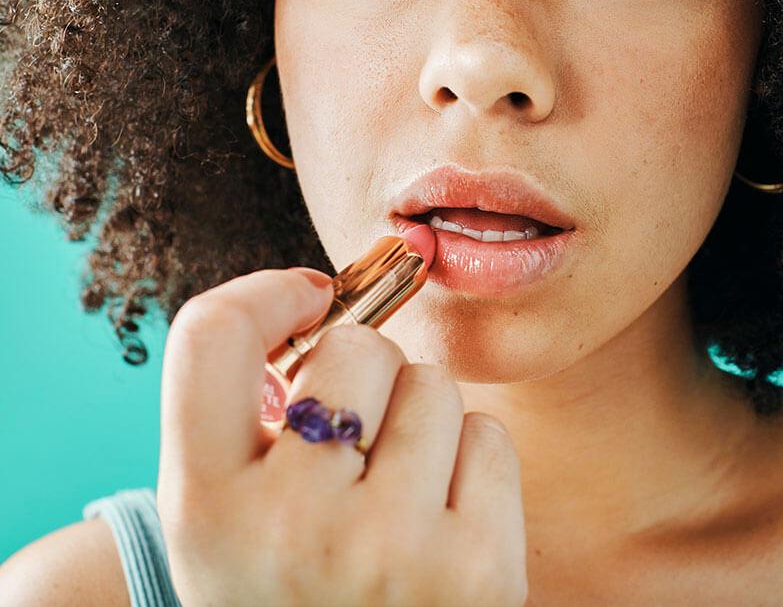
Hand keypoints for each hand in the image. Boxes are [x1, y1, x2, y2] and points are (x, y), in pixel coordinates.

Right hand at [157, 267, 528, 606]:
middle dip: (365, 375)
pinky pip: (491, 435)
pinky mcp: (480, 574)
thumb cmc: (292, 594)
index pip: (210, 336)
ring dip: (421, 420)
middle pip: (356, 347)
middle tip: (356, 441)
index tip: (306, 300)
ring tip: (397, 495)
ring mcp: (390, 552)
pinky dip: (472, 461)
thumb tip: (327, 301)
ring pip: (433, 384)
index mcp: (203, 512)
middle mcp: (290, 529)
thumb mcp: (229, 526)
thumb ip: (251, 422)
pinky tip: (444, 523)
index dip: (266, 294)